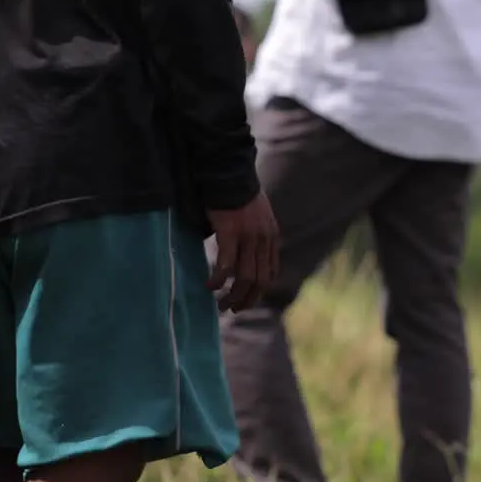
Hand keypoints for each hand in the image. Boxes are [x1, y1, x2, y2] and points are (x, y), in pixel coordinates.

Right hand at [208, 191, 278, 311]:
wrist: (229, 171)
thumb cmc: (237, 192)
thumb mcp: (256, 215)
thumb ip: (255, 234)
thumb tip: (243, 252)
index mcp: (271, 236)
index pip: (270, 272)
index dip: (259, 290)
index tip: (246, 299)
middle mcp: (264, 239)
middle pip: (260, 281)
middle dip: (247, 300)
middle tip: (232, 309)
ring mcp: (248, 237)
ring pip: (245, 278)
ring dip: (233, 296)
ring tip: (221, 305)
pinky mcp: (230, 233)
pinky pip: (225, 265)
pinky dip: (218, 280)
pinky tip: (209, 286)